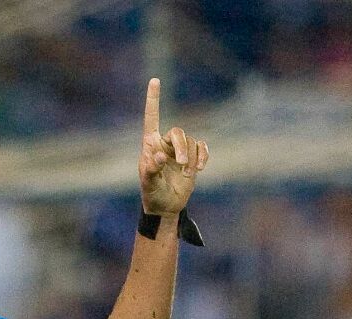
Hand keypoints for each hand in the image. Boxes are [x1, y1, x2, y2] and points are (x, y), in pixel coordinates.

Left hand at [138, 78, 208, 215]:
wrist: (165, 206)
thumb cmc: (152, 193)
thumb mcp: (148, 183)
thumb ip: (151, 169)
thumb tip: (159, 155)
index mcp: (150, 144)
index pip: (152, 117)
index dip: (153, 99)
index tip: (155, 80)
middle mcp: (164, 143)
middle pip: (178, 132)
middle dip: (181, 147)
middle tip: (181, 165)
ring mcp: (179, 150)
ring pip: (191, 142)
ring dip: (192, 158)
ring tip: (187, 174)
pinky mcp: (192, 157)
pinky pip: (202, 148)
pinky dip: (203, 156)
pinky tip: (200, 168)